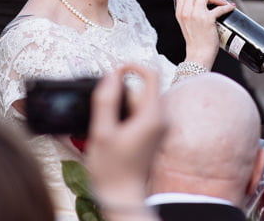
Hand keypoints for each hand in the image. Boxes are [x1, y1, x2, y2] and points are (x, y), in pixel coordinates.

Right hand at [85, 65, 164, 219]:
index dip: (132, 67)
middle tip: (103, 112)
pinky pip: (141, 113)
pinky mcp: (154, 134)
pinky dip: (126, 115)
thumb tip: (111, 75)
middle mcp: (161, 119)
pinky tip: (113, 132)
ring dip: (122, 106)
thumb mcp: (101, 132)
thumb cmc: (111, 168)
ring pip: (140, 101)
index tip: (113, 74)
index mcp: (152, 116)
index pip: (151, 74)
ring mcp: (159, 127)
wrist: (122, 196)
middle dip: (122, 93)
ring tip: (108, 127)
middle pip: (143, 89)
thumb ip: (106, 100)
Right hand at [175, 0, 232, 67]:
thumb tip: (199, 2)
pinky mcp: (207, 20)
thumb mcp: (186, 24)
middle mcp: (186, 12)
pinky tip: (230, 8)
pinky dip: (227, 6)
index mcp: (180, 12)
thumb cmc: (195, 41)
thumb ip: (189, 12)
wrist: (198, 55)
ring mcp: (196, 15)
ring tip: (222, 0)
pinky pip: (219, 8)